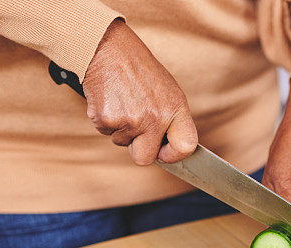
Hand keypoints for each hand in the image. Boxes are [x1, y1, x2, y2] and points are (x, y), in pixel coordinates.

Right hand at [82, 20, 197, 164]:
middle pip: (145, 158)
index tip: (163, 152)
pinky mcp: (107, 118)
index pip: (186, 146)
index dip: (173, 156)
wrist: (109, 47)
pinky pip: (105, 132)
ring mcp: (132, 119)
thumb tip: (168, 148)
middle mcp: (156, 117)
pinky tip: (109, 99)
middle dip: (137, 148)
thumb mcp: (167, 91)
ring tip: (122, 102)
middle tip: (134, 128)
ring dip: (120, 128)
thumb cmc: (138, 69)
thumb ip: (171, 119)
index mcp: (175, 108)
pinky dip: (105, 119)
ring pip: (122, 142)